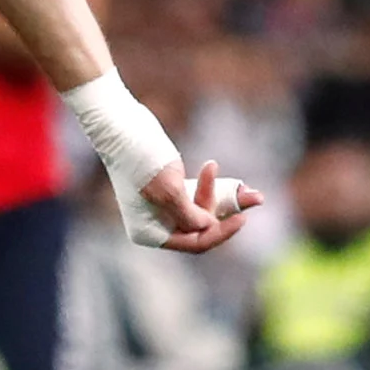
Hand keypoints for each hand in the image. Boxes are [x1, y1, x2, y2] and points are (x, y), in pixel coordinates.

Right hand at [134, 160, 259, 254]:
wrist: (120, 127)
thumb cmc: (142, 159)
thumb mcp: (170, 191)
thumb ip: (191, 216)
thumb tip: (208, 228)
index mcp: (151, 233)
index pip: (195, 243)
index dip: (221, 232)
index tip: (243, 216)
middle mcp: (154, 225)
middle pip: (199, 228)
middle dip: (222, 210)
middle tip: (250, 193)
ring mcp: (159, 208)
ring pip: (198, 211)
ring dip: (215, 194)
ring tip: (226, 174)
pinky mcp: (165, 189)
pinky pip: (192, 196)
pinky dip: (205, 185)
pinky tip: (211, 168)